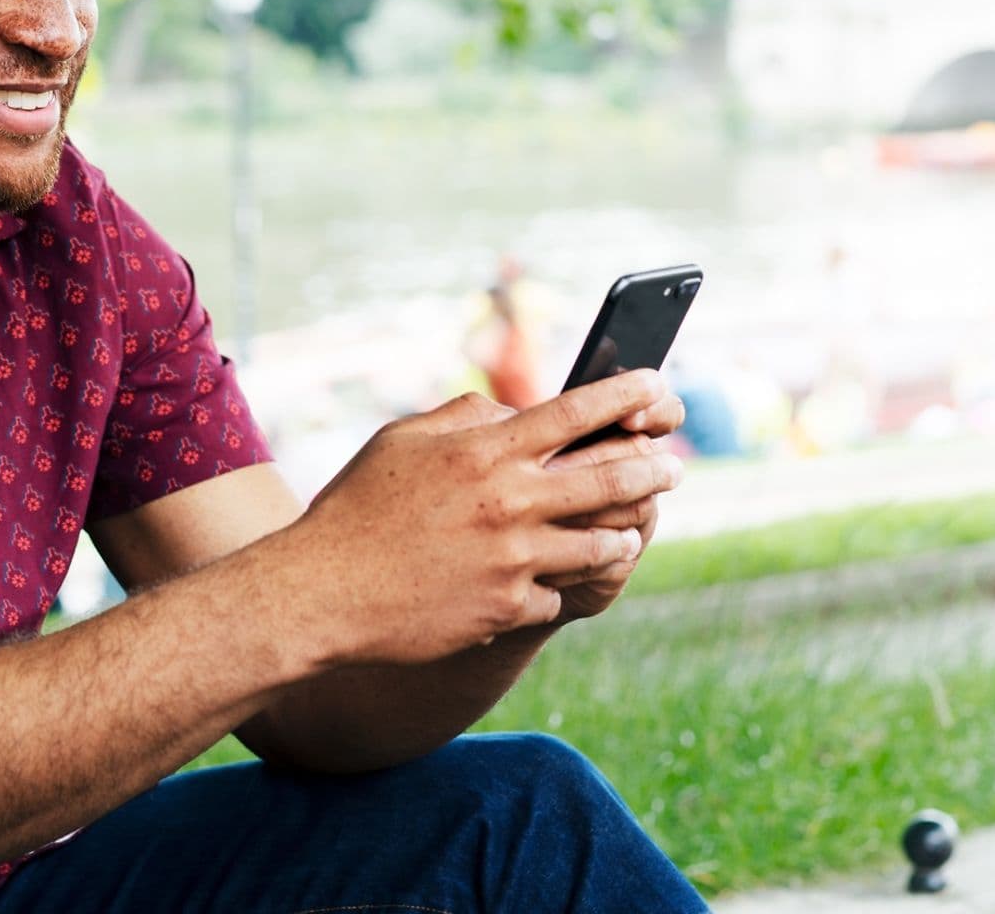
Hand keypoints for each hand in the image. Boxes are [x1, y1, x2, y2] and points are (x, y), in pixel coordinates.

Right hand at [289, 370, 680, 665]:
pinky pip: (556, 595)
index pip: (575, 411)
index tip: (657, 383)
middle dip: (651, 469)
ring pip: (600, 544)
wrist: (323, 592)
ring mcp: (512, 560)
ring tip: (628, 530)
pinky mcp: (506, 609)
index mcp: (485, 450)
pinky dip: (553, 586)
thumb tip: (511, 411)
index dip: (626, 393)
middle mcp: (509, 501)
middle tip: (671, 468)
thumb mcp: (403, 439)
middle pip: (609, 477)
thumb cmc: (358, 506)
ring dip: (620, 534)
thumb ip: (464, 417)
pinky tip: (544, 582)